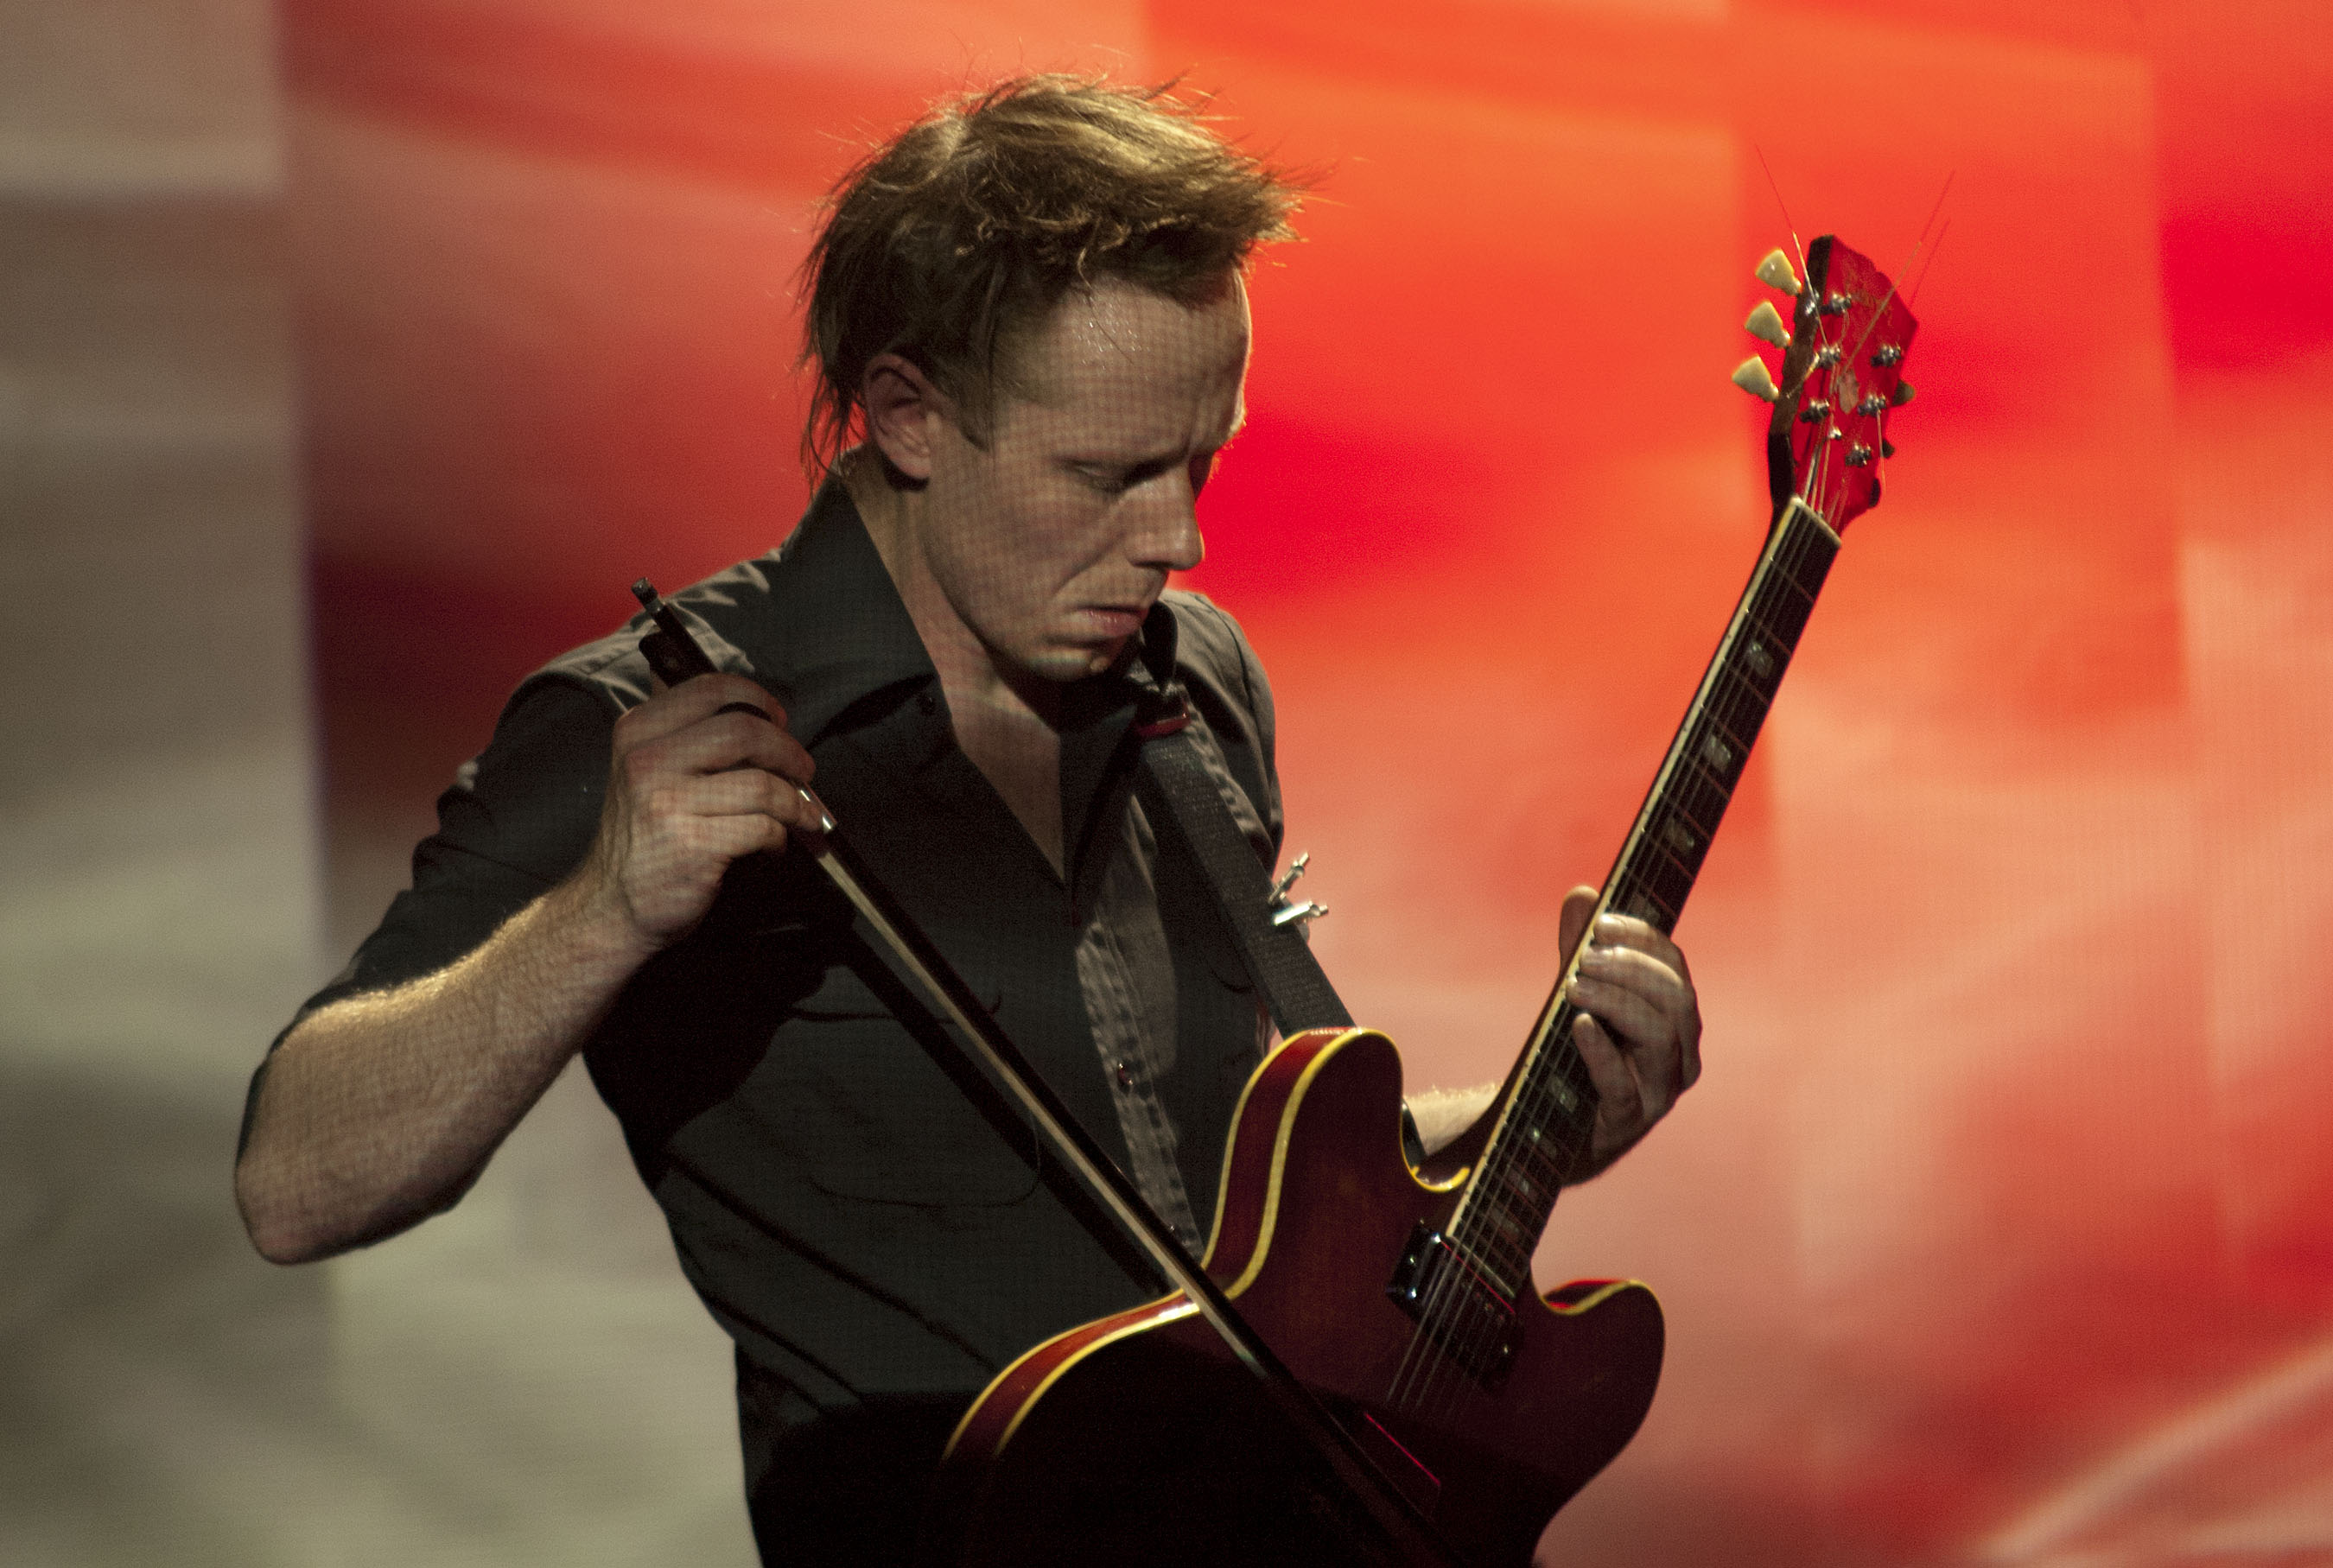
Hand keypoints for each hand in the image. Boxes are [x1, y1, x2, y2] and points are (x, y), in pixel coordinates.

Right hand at [575, 673, 822, 952]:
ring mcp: (666, 804)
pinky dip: (779, 835)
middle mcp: (646, 761)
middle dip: (788, 751)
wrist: (610, 906)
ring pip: (761, 784)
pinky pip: (761, 827)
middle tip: (803, 771)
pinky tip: (772, 844)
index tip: (779, 721)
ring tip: (799, 815)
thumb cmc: (643, 837)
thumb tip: (748, 702)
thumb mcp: (644, 770)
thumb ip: (683, 732)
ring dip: (794, 801)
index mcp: (637, 731)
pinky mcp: (691, 847)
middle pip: (744, 730)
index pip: (711, 689)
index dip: (758, 701)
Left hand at [1558, 885, 1701, 1178]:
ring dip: (1615, 1001)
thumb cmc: (1573, 1053)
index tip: (1601, 922)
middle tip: (1582, 956)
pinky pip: (1623, 1084)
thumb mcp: (1577, 995)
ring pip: (1659, 1037)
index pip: (1675, 968)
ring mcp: (1659, 1092)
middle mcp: (1680, 1056)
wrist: (1548, 1129)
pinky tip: (1580, 1026)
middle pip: (1676, 999)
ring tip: (1573, 987)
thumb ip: (1579, 949)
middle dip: (1630, 968)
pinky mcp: (1626, 1122)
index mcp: (1676, 1020)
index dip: (1642, 939)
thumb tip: (1580, 894)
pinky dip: (1602, 1051)